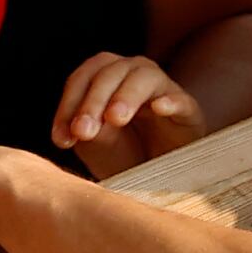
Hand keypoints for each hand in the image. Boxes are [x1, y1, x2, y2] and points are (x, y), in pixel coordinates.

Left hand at [54, 51, 207, 176]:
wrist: (165, 179)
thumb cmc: (127, 157)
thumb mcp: (97, 148)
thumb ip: (89, 131)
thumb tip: (87, 123)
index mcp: (105, 78)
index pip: (82, 79)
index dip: (69, 105)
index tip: (62, 140)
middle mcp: (133, 75)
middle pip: (109, 73)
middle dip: (92, 102)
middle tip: (83, 132)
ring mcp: (163, 89)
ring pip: (143, 77)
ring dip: (126, 96)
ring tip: (115, 119)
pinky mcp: (189, 110)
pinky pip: (180, 100)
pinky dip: (169, 101)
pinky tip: (159, 109)